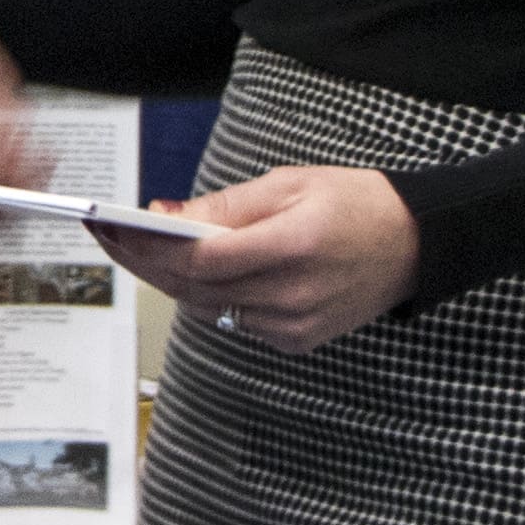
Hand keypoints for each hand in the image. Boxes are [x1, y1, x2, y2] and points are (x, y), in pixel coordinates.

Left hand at [107, 165, 416, 353]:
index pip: (200, 257)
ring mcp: (294, 324)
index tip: (111, 223)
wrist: (418, 244)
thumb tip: (164, 216)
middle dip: (143, 261)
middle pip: (193, 287)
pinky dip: (207, 297)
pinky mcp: (297, 341)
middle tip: (107, 234)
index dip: (148, 244)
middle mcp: (292, 294)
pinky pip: (234, 320)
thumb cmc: (357, 203)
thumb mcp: (290, 184)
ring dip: (169, 281)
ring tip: (137, 249)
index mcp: (293, 246)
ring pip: (207, 308)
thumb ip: (225, 204)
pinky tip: (188, 272)